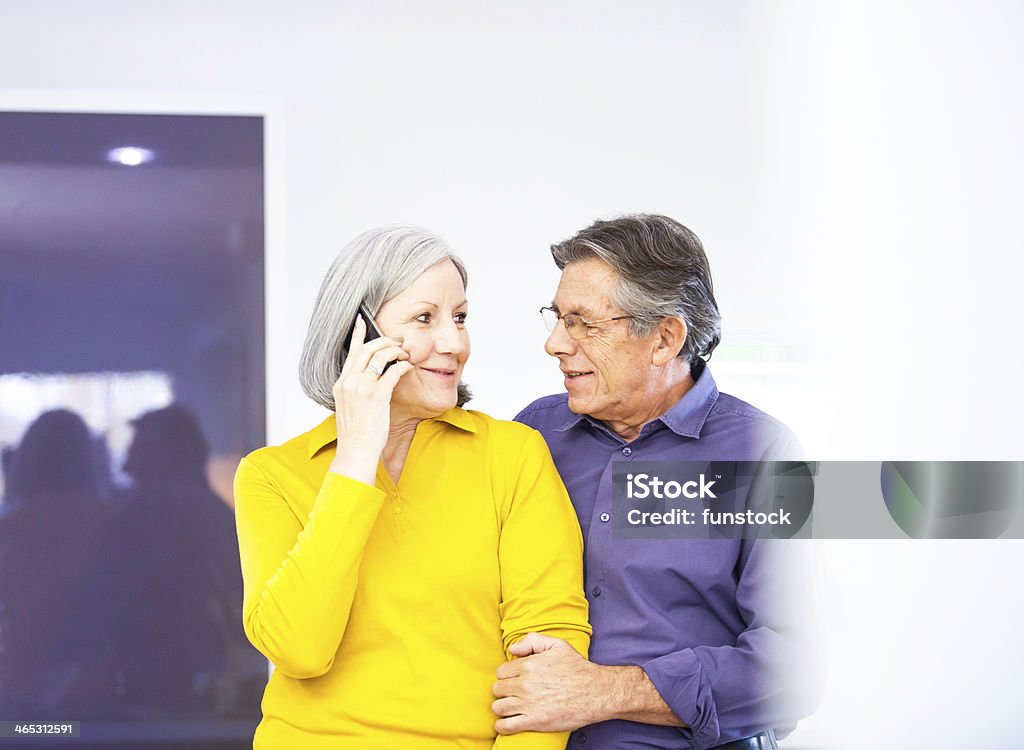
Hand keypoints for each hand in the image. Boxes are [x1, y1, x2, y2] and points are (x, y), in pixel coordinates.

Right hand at [330, 316, 412, 483]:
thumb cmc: (356, 433)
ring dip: (396, 351)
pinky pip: (393, 371)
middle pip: (367, 349)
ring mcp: (361, 388)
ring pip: (380, 356)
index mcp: (341, 384)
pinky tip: (409, 367)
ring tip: (405, 354)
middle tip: (397, 340)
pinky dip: (403, 366)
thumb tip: (371, 377)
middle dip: (384, 340)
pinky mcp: (376, 395)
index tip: (362, 321)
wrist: (356, 451)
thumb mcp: (349, 407)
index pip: (350, 353)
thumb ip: (356, 389)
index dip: (357, 335)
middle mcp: (348, 382)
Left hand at [491, 633, 605, 733]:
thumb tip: (513, 649)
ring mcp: (528, 704)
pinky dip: (502, 726)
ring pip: (498, 707)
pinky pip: (506, 726)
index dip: (507, 675)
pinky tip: (507, 722)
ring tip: (511, 707)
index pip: (501, 672)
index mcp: (528, 665)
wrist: (596, 693)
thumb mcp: (558, 645)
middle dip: (503, 691)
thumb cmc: (578, 669)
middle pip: (498, 689)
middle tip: (513, 693)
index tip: (514, 680)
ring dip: (502, 708)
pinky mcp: (534, 721)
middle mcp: (525, 685)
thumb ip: (533, 641)